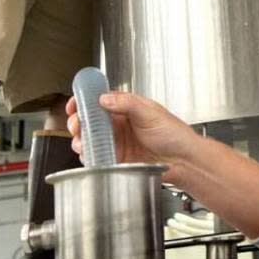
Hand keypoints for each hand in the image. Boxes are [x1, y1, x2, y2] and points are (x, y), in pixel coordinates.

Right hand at [66, 92, 198, 176]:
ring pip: (90, 138)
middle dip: (79, 121)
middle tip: (77, 124)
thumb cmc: (174, 134)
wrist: (183, 161)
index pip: (101, 99)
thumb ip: (127, 103)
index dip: (85, 100)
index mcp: (128, 107)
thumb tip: (104, 98)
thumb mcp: (150, 113)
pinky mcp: (117, 158)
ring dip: (81, 139)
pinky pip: (96, 155)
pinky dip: (88, 154)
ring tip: (81, 141)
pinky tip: (88, 153)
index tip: (75, 103)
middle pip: (91, 120)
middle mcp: (120, 123)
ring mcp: (117, 141)